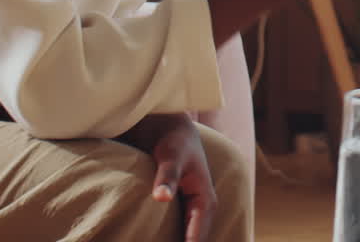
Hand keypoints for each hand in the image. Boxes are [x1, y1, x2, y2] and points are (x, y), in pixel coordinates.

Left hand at [123, 114, 216, 241]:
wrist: (172, 130)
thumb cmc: (174, 142)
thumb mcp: (171, 156)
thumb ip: (167, 176)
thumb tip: (161, 197)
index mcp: (205, 201)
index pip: (197, 239)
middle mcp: (201, 210)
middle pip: (194, 241)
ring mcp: (190, 211)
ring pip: (186, 238)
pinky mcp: (179, 210)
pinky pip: (177, 233)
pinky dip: (169, 239)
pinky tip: (154, 241)